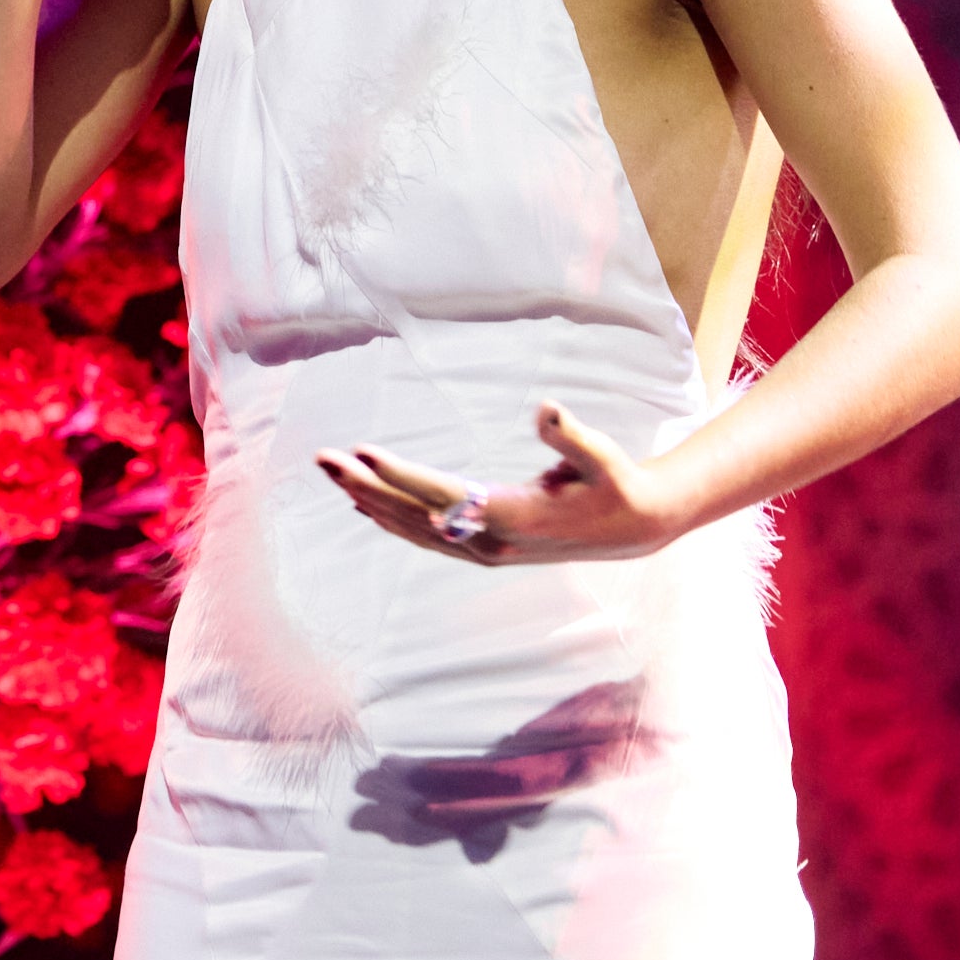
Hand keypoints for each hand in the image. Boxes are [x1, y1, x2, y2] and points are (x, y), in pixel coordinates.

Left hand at [318, 403, 694, 563]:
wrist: (635, 527)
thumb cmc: (616, 483)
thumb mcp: (602, 456)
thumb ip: (570, 436)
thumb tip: (547, 407)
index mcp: (515, 517)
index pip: (444, 493)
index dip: (402, 473)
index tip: (363, 452)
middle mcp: (492, 541)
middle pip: (415, 512)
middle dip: (366, 484)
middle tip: (323, 459)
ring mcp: (486, 551)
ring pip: (414, 527)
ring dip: (370, 500)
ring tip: (332, 474)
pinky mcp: (485, 551)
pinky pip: (427, 536)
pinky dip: (393, 520)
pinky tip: (366, 504)